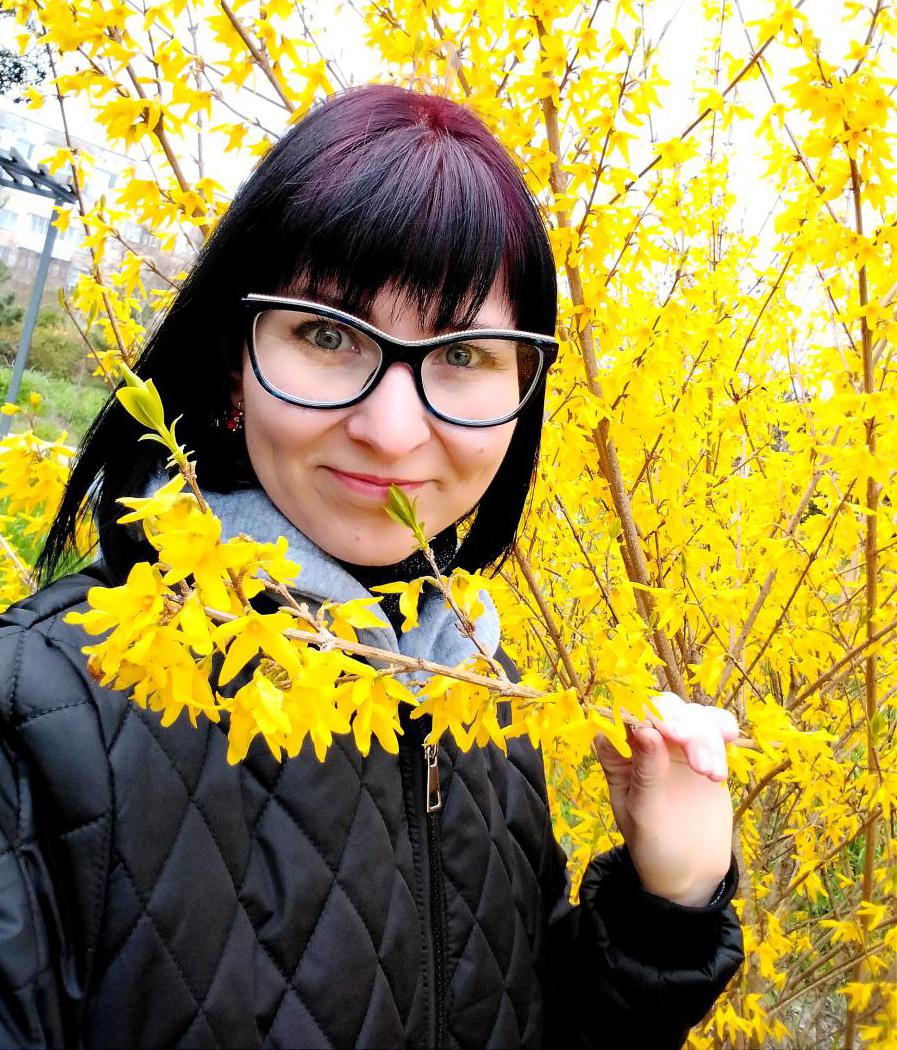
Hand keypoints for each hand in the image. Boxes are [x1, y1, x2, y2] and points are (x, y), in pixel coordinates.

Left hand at [594, 691, 737, 906]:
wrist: (689, 871)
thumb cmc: (653, 844)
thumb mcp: (643, 813)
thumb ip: (646, 773)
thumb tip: (645, 730)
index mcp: (618, 755)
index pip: (621, 718)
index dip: (638, 715)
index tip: (660, 731)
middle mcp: (645, 743)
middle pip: (659, 709)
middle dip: (676, 721)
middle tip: (688, 744)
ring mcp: (676, 745)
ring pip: (690, 715)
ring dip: (704, 736)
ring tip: (711, 775)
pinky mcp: (704, 751)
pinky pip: (713, 726)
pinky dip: (722, 726)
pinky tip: (730, 738)